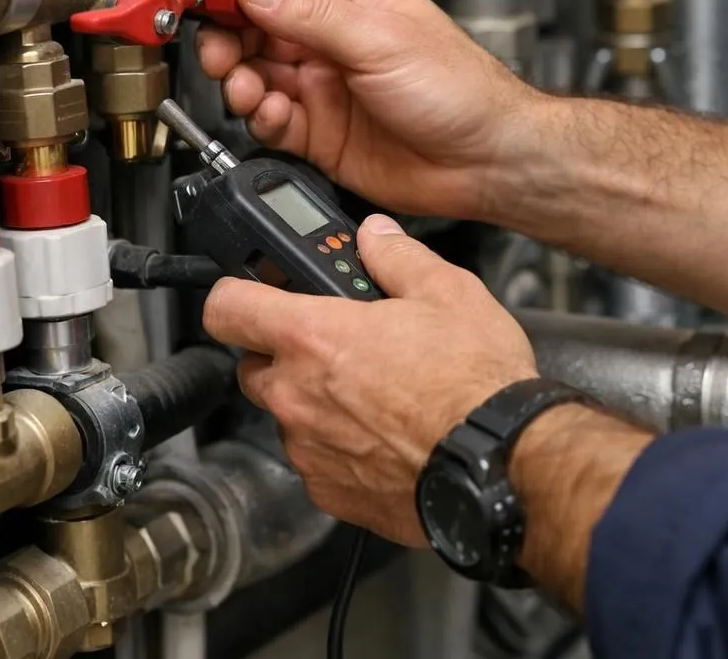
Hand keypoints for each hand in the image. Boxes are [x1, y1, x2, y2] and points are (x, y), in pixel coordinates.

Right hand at [196, 0, 542, 219]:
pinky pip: (271, 121)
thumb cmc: (461, 91)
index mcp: (351, 0)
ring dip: (240, 80)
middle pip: (253, 27)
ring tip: (247, 87)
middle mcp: (332, 41)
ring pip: (256, 75)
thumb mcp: (380, 39)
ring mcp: (324, 87)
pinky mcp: (321, 134)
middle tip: (222, 51)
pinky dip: (260, 118)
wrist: (487, 161)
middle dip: (228, 37)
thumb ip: (310, 14)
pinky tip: (271, 114)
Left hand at [201, 213, 538, 545]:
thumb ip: (397, 257)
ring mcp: (309, 449)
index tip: (253, 293)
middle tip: (336, 344)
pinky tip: (384, 436)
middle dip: (283, 353)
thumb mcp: (449, 293)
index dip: (235, 294)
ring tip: (375, 395)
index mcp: (313, 337)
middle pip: (252, 366)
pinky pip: (316, 460)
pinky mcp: (330, 492)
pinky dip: (339, 448)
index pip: (226, 308)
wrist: (501, 465)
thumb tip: (374, 235)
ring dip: (315, 403)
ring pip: (288, 416)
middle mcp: (297, 396)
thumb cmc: (476, 384)